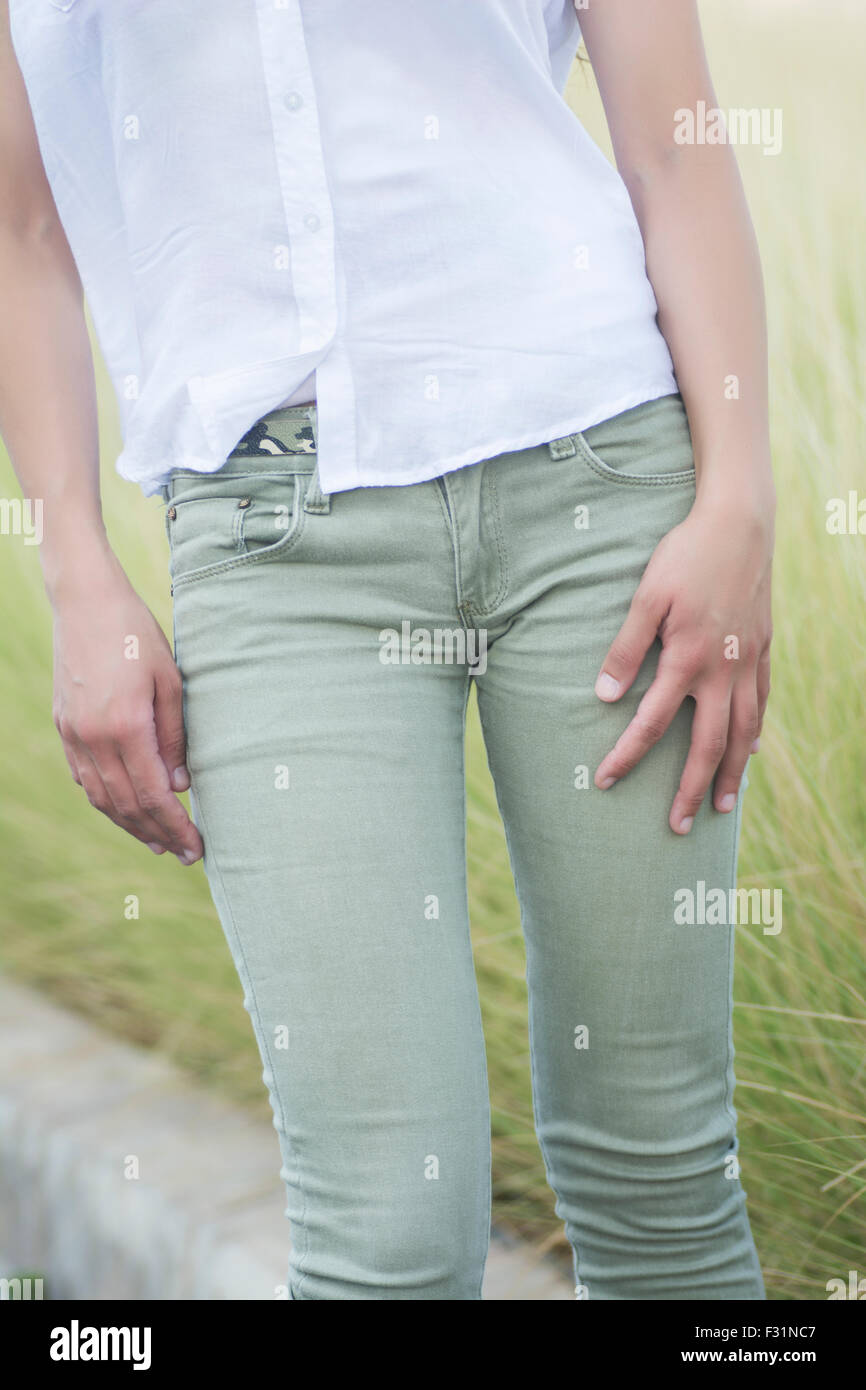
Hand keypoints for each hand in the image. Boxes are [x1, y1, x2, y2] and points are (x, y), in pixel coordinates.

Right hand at [50, 550, 202, 863]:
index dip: (175, 827)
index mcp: (124, 727)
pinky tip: (124, 810)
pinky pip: (84, 778)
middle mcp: (92, 738)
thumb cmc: (136, 634)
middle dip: (157, 834)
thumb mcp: (169, 680)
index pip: (153, 796)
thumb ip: (174, 737)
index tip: (197, 848)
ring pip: (101, 797)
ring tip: (157, 843)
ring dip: (130, 825)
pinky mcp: (64, 726)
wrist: (84, 601)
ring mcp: (73, 734)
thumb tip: (178, 786)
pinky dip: (106, 800)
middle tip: (185, 855)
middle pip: (127, 805)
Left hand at [593, 489, 773, 833]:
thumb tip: (604, 697)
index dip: (627, 755)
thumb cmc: (685, 556)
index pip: (651, 722)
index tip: (604, 780)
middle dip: (692, 789)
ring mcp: (748, 662)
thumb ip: (625, 649)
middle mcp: (723, 669)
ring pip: (744, 732)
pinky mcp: (762, 649)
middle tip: (679, 826)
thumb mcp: (645, 597)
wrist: (740, 524)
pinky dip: (755, 732)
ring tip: (723, 806)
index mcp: (687, 659)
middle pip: (708, 745)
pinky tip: (748, 751)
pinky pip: (762, 702)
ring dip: (732, 773)